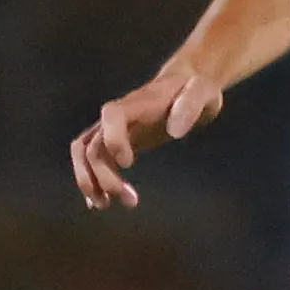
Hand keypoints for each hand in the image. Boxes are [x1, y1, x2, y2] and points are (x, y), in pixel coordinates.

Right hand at [72, 66, 222, 209]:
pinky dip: (92, 180)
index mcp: (138, 103)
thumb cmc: (197, 88)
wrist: (187, 83)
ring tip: (106, 205)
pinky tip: (101, 201)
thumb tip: (175, 132)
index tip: (128, 163)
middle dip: (104, 176)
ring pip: (85, 154)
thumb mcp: (204, 91)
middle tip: (130, 200)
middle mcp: (119, 117)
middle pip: (93, 144)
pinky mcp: (118, 141)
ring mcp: (114, 129)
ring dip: (90, 181)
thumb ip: (191, 106)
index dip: (113, 139)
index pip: (112, 115)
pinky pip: (93, 160)